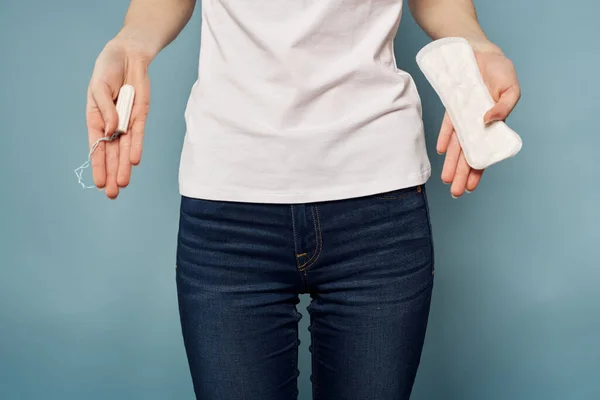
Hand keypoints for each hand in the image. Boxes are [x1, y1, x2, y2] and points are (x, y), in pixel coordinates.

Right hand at [86, 37, 150, 198]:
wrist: (128, 56)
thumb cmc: (108, 70)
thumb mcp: (99, 87)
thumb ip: (104, 109)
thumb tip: (111, 129)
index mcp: (95, 119)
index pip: (96, 147)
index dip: (97, 165)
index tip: (97, 183)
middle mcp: (111, 125)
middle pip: (111, 154)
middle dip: (111, 174)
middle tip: (111, 194)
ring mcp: (127, 122)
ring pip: (125, 149)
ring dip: (123, 167)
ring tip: (121, 185)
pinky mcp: (140, 116)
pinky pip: (138, 135)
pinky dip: (137, 147)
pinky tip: (134, 162)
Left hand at [436, 41, 520, 197]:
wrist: (480, 51)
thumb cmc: (499, 71)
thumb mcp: (511, 88)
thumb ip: (504, 107)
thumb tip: (489, 121)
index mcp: (493, 123)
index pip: (485, 152)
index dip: (479, 169)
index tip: (472, 186)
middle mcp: (476, 123)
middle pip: (468, 153)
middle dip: (462, 173)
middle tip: (456, 193)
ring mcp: (463, 115)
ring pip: (457, 143)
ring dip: (452, 162)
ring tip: (446, 180)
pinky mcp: (452, 105)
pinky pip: (448, 124)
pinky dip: (445, 136)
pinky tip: (442, 150)